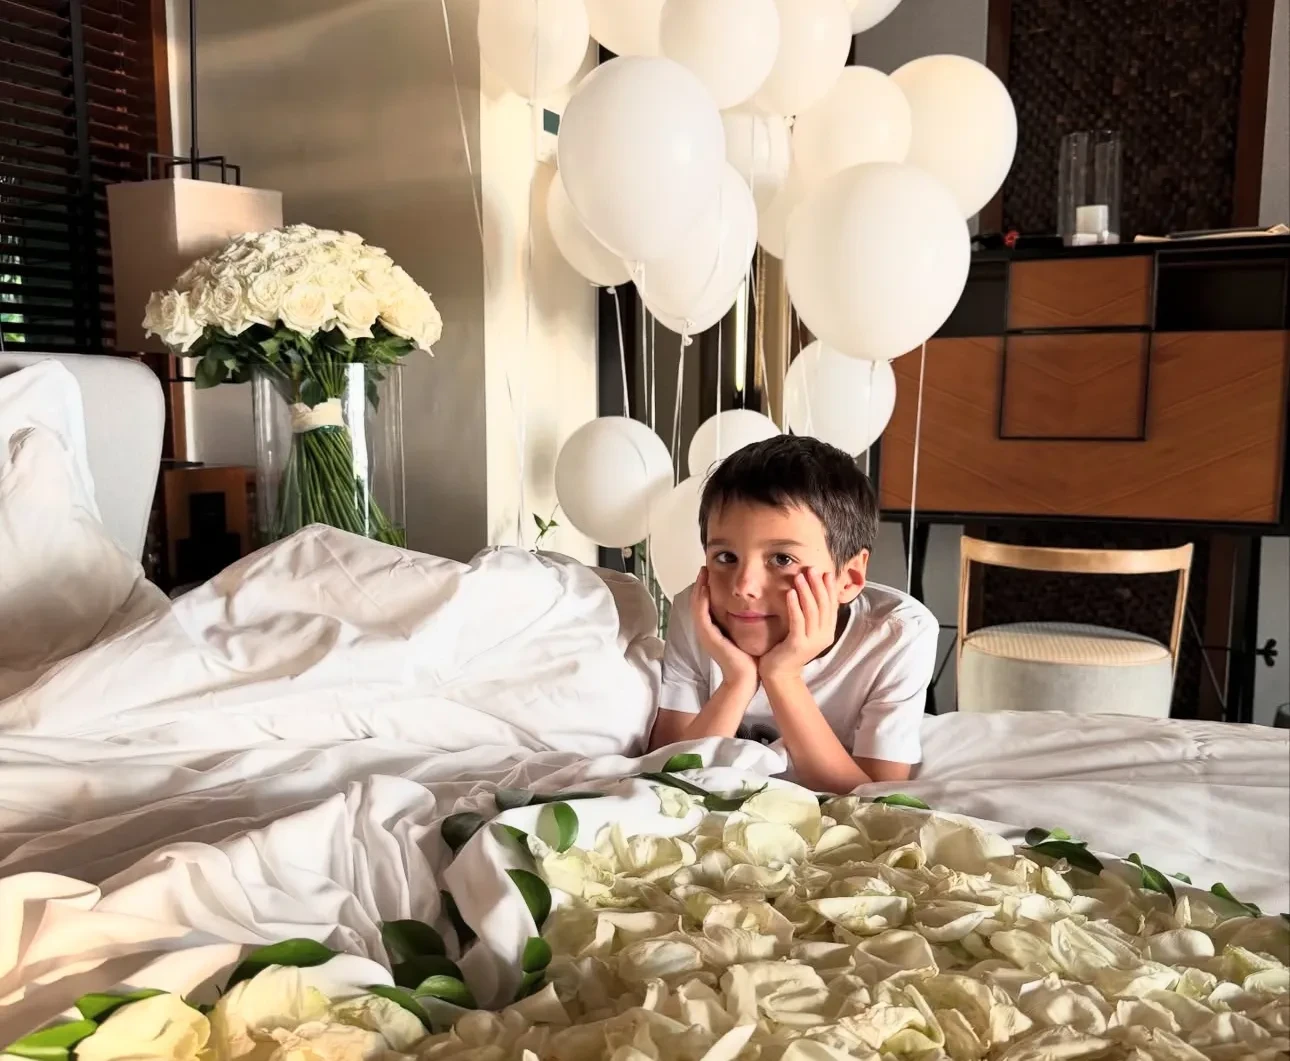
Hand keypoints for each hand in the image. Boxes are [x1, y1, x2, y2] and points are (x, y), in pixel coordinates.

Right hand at [692, 568, 757, 689]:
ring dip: (698, 588)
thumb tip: (754, 608)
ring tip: (703, 573)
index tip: (711, 574)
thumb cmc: (749, 659)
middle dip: (700, 584)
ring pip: (697, 605)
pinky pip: (701, 613)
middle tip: (703, 568)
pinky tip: (705, 587)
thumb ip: (744, 621)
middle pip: (698, 602)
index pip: (706, 605)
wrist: (746, 678)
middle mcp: (706, 631)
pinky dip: (701, 599)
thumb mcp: (745, 635)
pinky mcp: (708, 636)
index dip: (706, 589)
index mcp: (714, 630)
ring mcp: (705, 634)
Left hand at [759, 569, 838, 682]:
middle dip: (818, 585)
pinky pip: (798, 621)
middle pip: (824, 605)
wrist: (779, 674)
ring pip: (812, 611)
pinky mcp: (798, 644)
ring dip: (806, 591)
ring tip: (800, 577)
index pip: (831, 606)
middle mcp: (824, 636)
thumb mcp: (804, 630)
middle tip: (812, 569)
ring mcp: (812, 641)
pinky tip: (790, 592)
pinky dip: (795, 605)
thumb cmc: (788, 649)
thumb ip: (810, 615)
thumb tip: (812, 591)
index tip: (825, 572)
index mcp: (827, 631)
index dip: (829, 588)